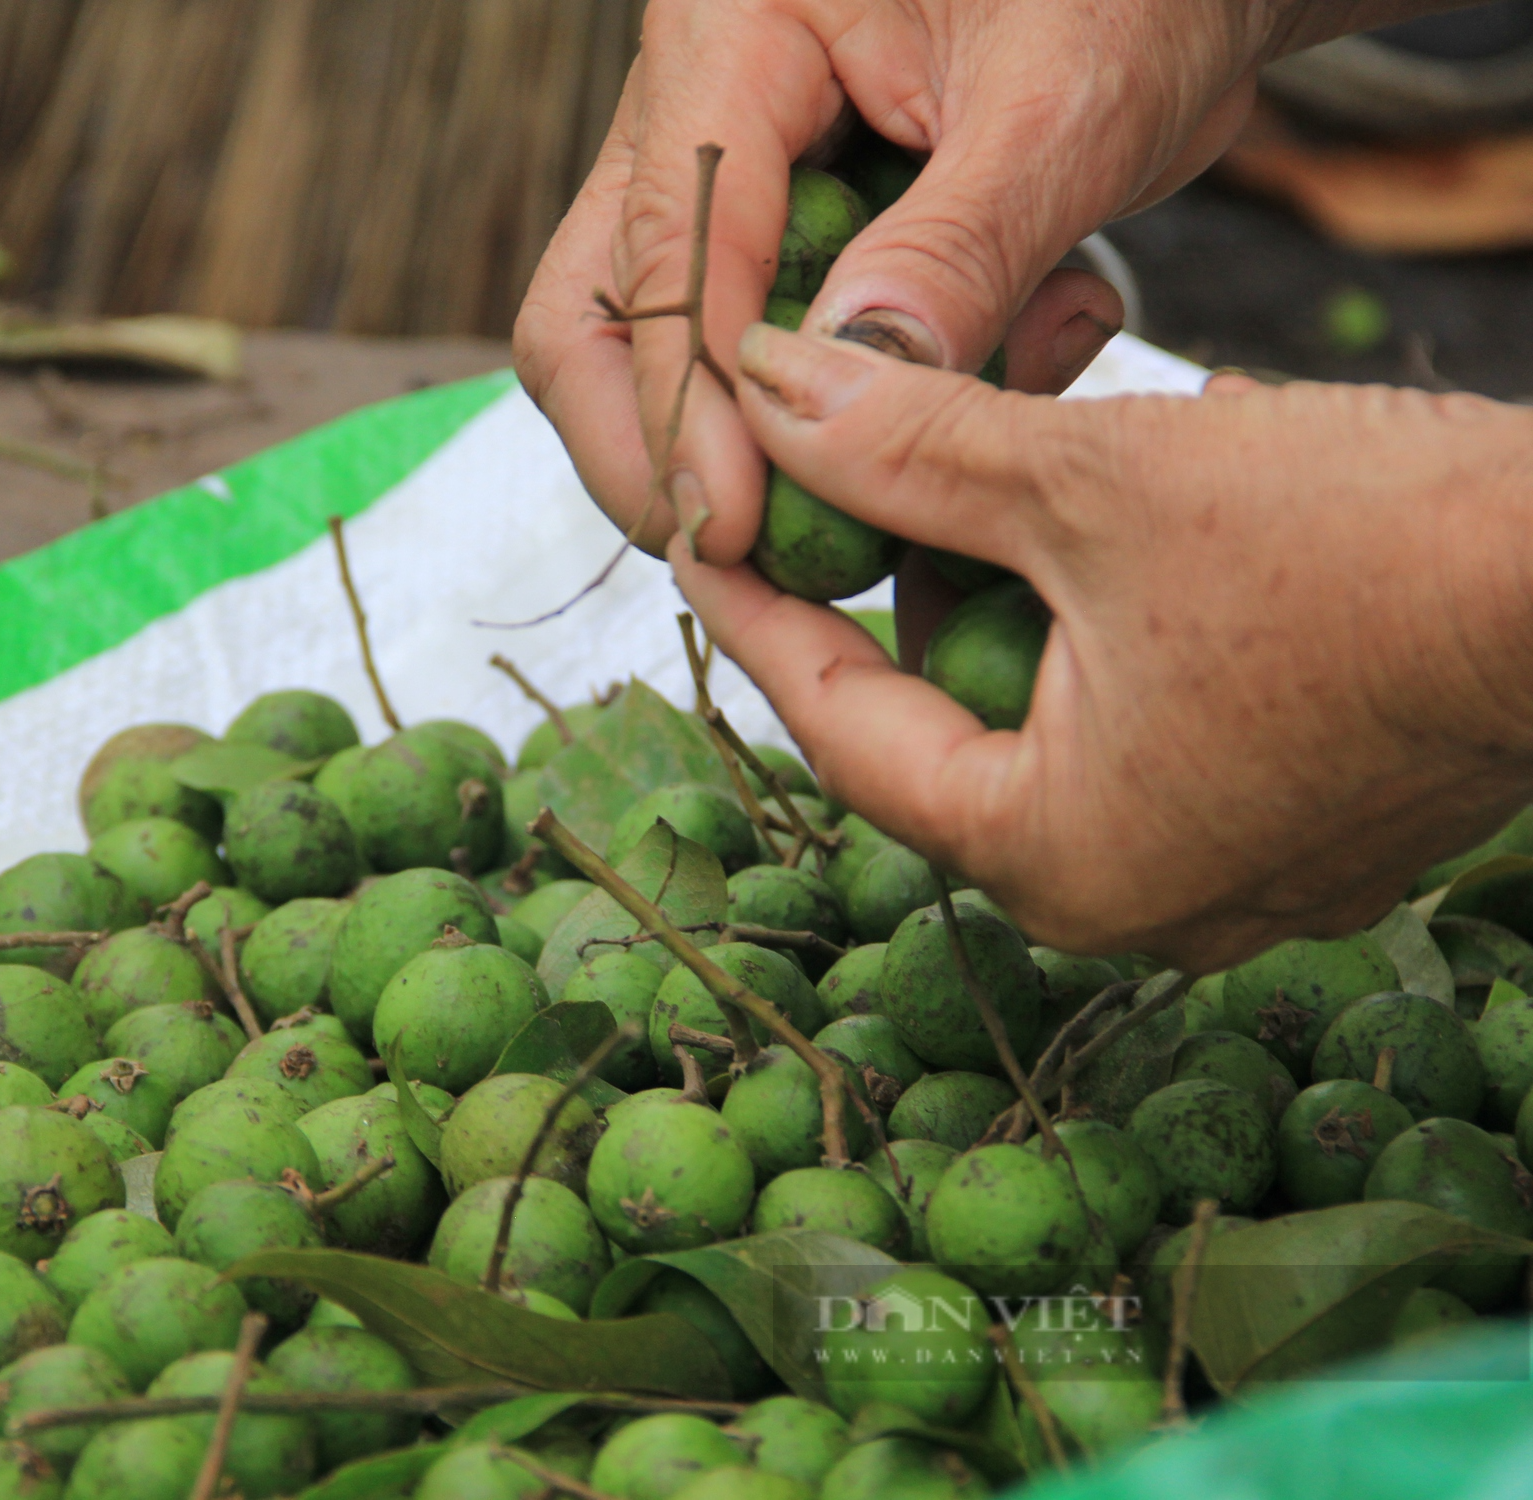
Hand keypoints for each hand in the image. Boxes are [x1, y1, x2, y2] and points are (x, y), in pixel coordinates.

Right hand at [515, 0, 1283, 564]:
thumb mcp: (1065, 106)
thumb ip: (954, 252)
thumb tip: (841, 398)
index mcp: (734, 33)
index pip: (663, 251)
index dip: (685, 404)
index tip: (733, 524)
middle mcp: (703, 109)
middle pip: (598, 319)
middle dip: (661, 450)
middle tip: (741, 553)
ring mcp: (740, 185)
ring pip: (673, 360)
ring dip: (777, 443)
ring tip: (902, 470)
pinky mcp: (799, 244)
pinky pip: (784, 366)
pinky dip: (876, 409)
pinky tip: (1015, 357)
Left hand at [677, 323, 1532, 970]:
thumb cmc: (1362, 546)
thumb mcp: (1092, 482)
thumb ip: (910, 454)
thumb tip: (765, 393)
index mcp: (1054, 858)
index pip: (846, 733)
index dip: (766, 622)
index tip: (713, 540)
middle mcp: (1131, 902)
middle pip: (947, 737)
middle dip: (907, 605)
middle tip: (864, 490)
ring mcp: (1229, 880)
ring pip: (1052, 730)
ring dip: (1019, 610)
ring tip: (1015, 489)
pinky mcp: (1304, 832)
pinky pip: (1149, 734)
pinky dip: (1112, 640)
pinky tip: (1130, 542)